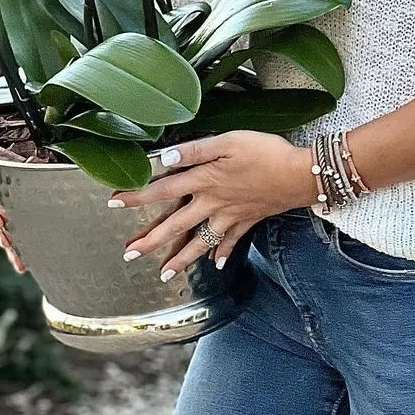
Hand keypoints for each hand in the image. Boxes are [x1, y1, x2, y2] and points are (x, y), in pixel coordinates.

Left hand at [108, 131, 313, 280]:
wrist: (300, 175)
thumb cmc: (264, 152)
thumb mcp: (228, 141)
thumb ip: (195, 150)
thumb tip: (164, 159)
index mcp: (204, 180)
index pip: (162, 189)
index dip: (137, 196)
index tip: (114, 202)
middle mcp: (213, 203)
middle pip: (176, 224)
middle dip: (151, 240)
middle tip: (129, 253)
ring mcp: (230, 215)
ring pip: (200, 241)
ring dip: (181, 258)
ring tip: (164, 273)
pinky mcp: (247, 220)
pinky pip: (231, 241)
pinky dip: (222, 253)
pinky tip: (215, 265)